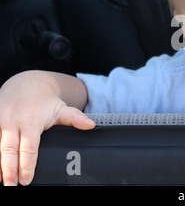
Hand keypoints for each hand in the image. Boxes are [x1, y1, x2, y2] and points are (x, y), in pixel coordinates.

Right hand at [0, 71, 94, 185]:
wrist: (27, 83)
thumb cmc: (45, 101)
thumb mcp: (62, 109)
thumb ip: (75, 118)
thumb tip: (91, 125)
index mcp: (31, 121)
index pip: (29, 147)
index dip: (27, 165)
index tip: (27, 180)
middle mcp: (12, 121)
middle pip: (9, 150)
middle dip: (9, 170)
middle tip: (11, 186)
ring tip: (1, 181)